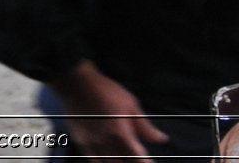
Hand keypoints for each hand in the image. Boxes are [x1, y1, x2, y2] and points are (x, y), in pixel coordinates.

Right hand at [50, 62, 168, 162]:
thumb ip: (145, 126)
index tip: (150, 162)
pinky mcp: (81, 143)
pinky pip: (94, 161)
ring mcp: (92, 144)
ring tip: (125, 159)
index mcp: (121, 133)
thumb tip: (161, 139)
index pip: (138, 158)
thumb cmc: (106, 91)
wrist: (77, 84)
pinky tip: (109, 160)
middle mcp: (106, 143)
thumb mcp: (131, 104)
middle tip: (137, 158)